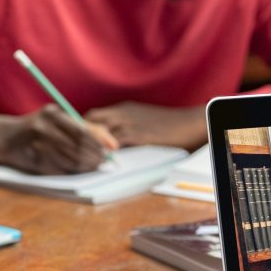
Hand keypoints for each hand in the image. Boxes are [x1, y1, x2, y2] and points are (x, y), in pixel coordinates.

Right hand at [0, 106, 117, 174]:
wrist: (5, 137)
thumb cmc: (40, 128)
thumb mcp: (60, 122)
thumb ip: (85, 129)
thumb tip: (113, 145)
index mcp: (52, 114)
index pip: (81, 131)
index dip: (98, 142)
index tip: (110, 150)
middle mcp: (42, 127)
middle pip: (76, 146)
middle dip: (93, 156)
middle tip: (103, 162)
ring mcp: (34, 143)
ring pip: (69, 159)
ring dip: (85, 166)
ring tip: (94, 166)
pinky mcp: (31, 159)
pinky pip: (58, 168)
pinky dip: (71, 171)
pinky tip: (78, 170)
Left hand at [84, 102, 206, 149]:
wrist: (191, 124)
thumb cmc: (173, 126)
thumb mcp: (147, 120)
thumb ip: (130, 126)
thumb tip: (116, 142)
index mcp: (124, 108)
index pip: (94, 115)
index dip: (84, 128)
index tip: (80, 141)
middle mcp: (122, 113)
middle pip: (90, 120)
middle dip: (82, 135)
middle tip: (79, 151)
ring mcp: (129, 123)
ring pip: (97, 131)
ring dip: (89, 145)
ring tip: (85, 158)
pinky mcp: (136, 135)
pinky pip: (111, 143)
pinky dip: (103, 152)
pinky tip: (102, 162)